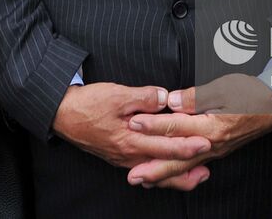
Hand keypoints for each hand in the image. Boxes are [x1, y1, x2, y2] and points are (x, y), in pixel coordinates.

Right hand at [52, 82, 210, 170]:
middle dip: (187, 170)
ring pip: (154, 173)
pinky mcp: (120, 157)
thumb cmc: (88, 104)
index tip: (205, 144)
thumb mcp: (117, 94)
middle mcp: (128, 154)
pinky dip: (159, 174)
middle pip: (163, 167)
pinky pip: (144, 170)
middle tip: (208, 171)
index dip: (186, 145)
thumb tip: (165, 98)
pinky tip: (166, 173)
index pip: (165, 145)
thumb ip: (143, 97)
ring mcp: (124, 158)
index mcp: (130, 139)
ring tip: (195, 178)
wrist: (63, 115)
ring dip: (175, 177)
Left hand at [125, 74, 271, 189]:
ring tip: (142, 180)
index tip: (134, 123)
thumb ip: (196, 97)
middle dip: (154, 167)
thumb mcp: (224, 88)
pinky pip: (193, 164)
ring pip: (185, 166)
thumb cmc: (250, 93)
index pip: (178, 127)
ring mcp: (215, 150)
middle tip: (132, 175)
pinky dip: (177, 171)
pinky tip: (166, 172)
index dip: (154, 125)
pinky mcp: (216, 150)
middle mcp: (213, 144)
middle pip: (179, 158)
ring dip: (163, 174)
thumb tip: (172, 102)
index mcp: (213, 127)